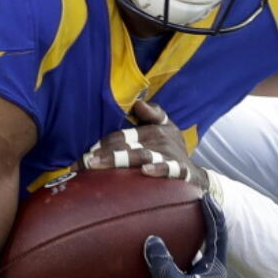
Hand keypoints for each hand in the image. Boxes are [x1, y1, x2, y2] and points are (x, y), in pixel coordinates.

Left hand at [83, 100, 209, 191]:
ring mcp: (172, 155)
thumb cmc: (172, 149)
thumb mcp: (165, 128)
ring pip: (141, 155)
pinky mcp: (183, 170)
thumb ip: (152, 114)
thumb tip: (138, 103)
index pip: (123, 135)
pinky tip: (146, 170)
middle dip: (103, 154)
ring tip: (97, 165)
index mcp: (154, 129)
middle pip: (127, 144)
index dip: (103, 143)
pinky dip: (160, 168)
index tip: (85, 154)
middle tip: (82, 162)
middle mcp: (161, 139)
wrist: (195, 175)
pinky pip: (171, 169)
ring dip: (118, 159)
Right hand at [144, 195, 226, 277]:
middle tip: (200, 208)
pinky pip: (189, 269)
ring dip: (196, 243)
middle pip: (214, 245)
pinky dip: (183, 258)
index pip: (218, 236)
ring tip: (186, 227)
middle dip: (208, 226)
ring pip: (203, 258)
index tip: (207, 198)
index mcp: (215, 272)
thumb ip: (161, 260)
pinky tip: (169, 257)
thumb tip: (152, 240)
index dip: (213, 215)